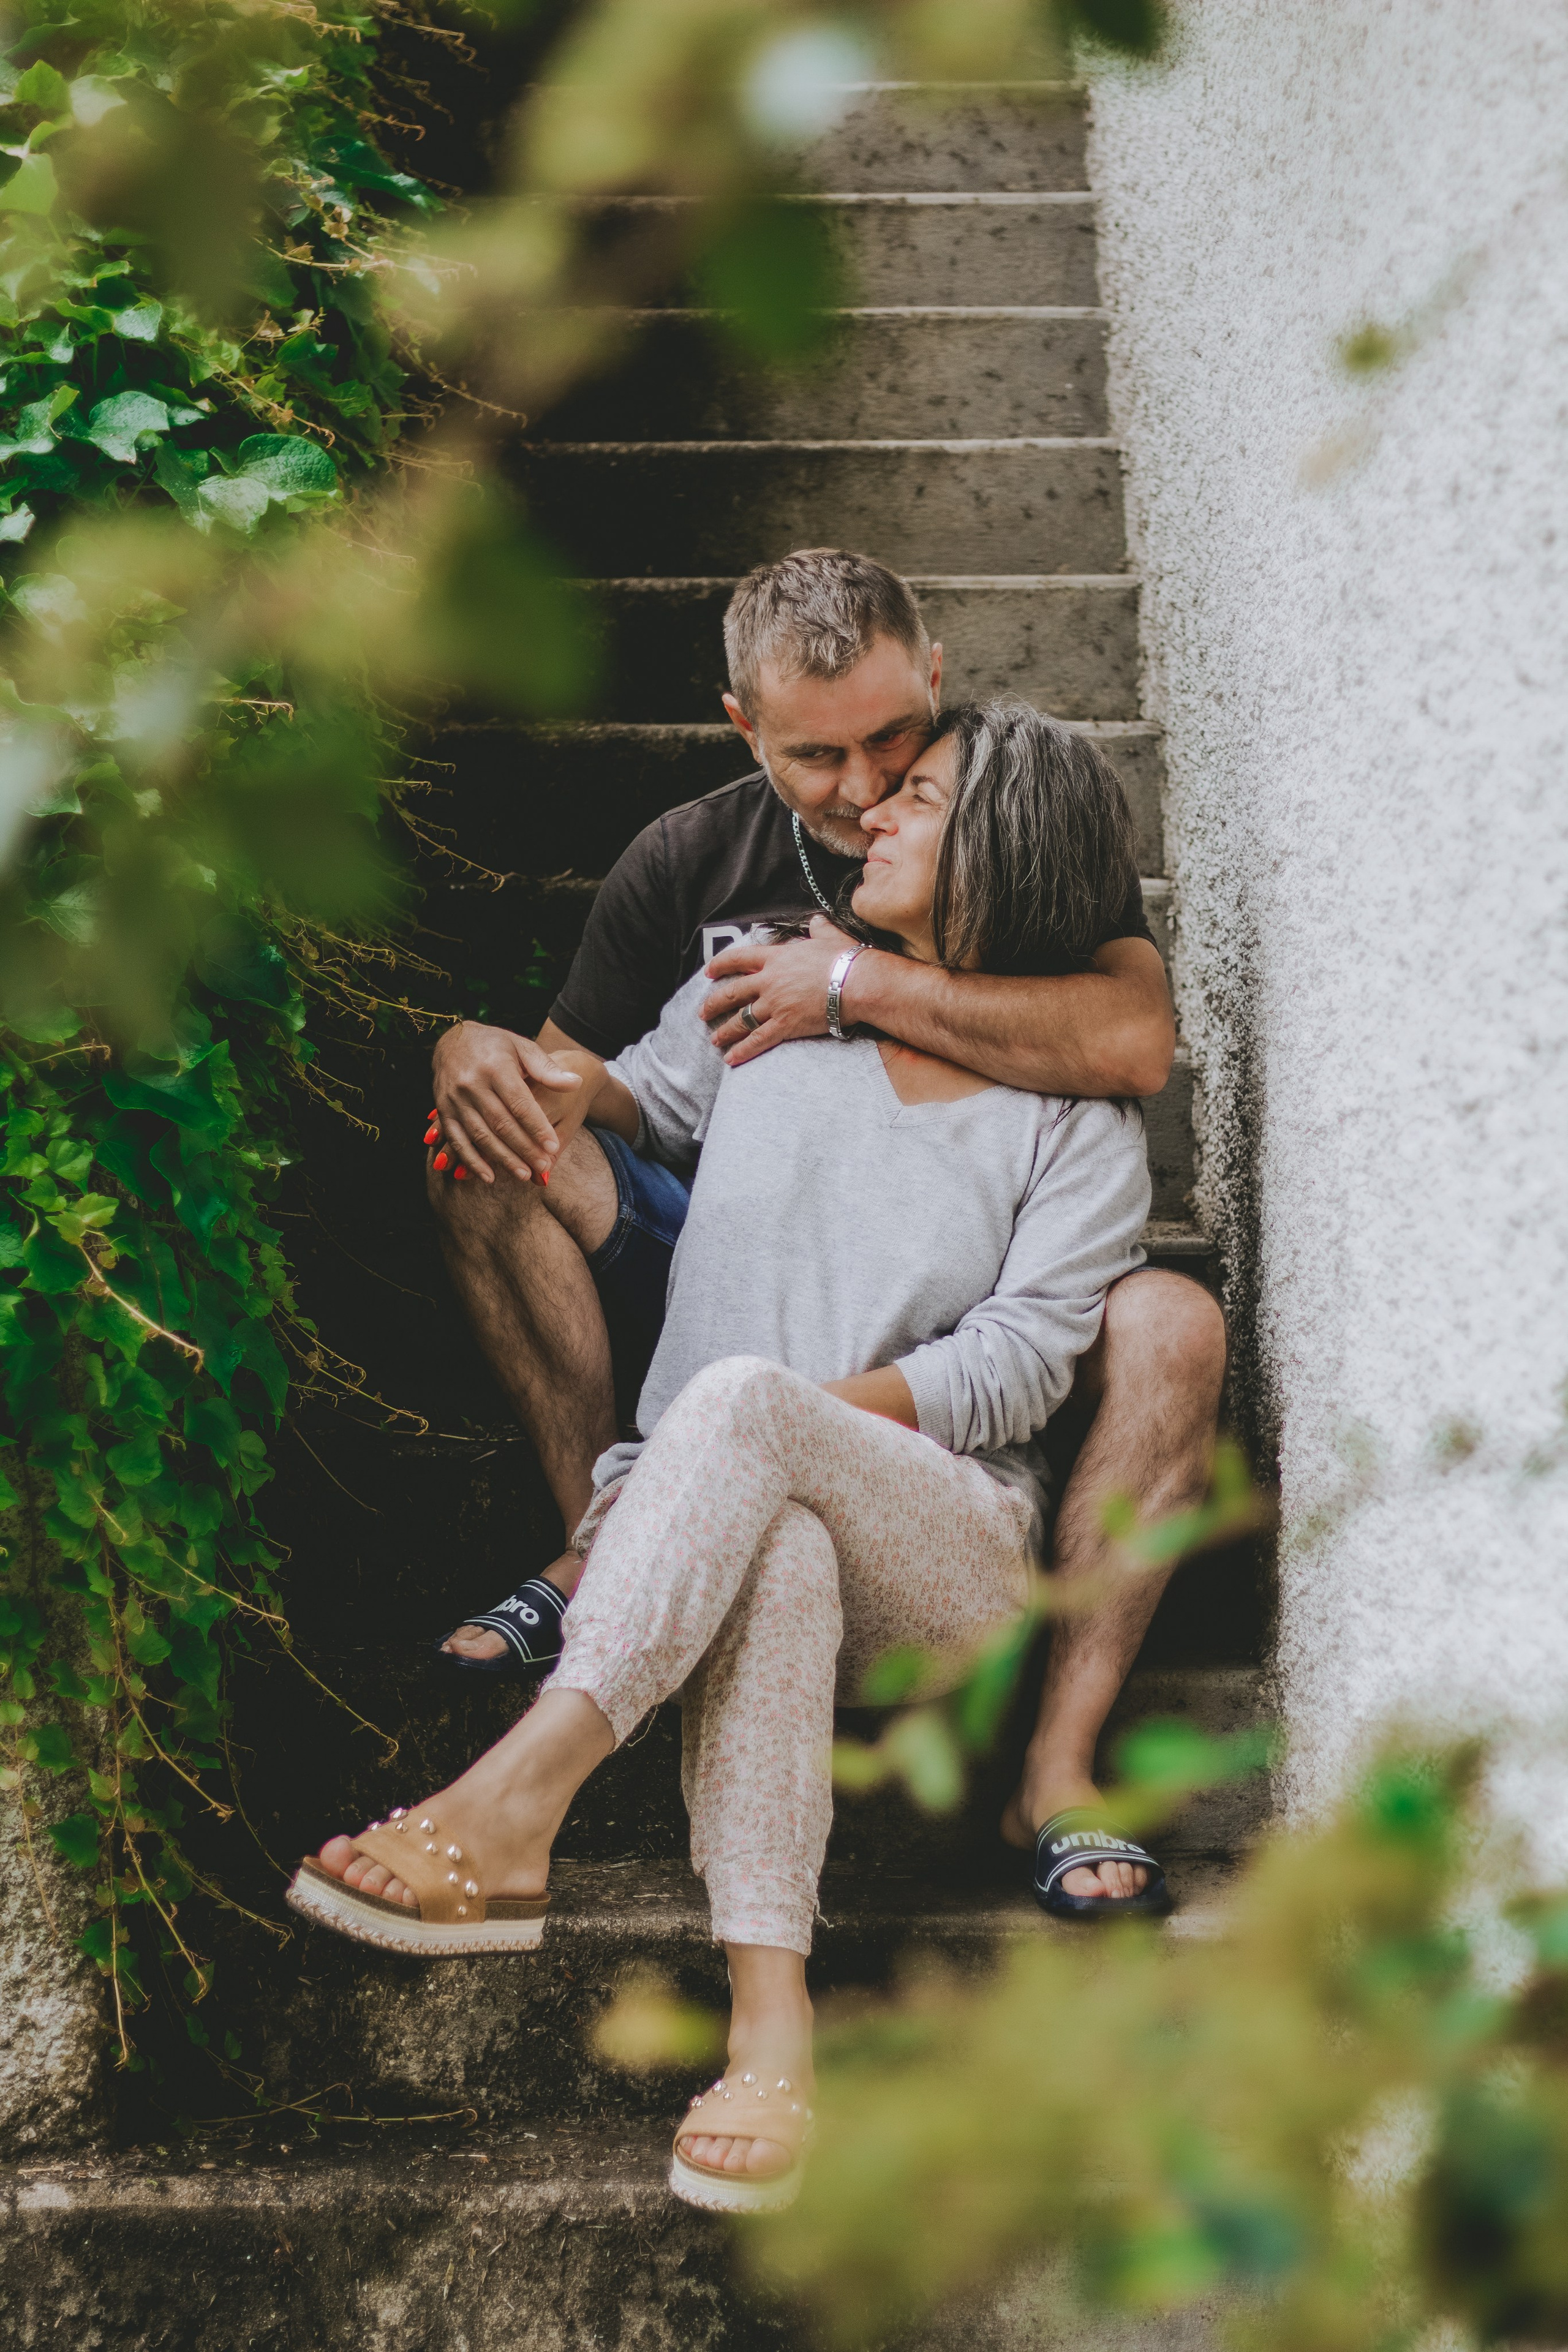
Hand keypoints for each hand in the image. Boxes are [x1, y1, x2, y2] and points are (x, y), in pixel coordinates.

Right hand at [431, 1021, 582, 1183]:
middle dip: (524, 1148)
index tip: (553, 1146)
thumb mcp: (523, 1048)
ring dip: (502, 1158)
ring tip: (524, 1174)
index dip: (537, 1127)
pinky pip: (458, 1140)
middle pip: (501, 1123)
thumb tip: (575, 1083)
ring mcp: (455, 1099)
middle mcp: (472, 1084)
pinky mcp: (443, 1111)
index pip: (519, 1103)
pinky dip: (472, 1161)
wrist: (452, 1039)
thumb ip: (547, 1069)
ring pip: (481, 1135)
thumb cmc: (495, 1045)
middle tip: (543, 1165)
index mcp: (495, 1067)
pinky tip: (489, 1176)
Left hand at [701, 916, 868, 1064]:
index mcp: (776, 958)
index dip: (721, 965)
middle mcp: (769, 981)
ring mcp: (775, 1004)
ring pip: (741, 1019)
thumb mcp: (829, 936)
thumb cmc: (845, 959)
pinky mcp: (785, 1025)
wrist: (857, 982)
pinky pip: (758, 1040)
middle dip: (714, 1004)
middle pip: (733, 992)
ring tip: (715, 1040)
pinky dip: (742, 1050)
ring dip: (725, 1031)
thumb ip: (818, 928)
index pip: (739, 959)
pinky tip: (730, 1058)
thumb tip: (817, 921)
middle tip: (703, 1012)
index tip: (709, 972)